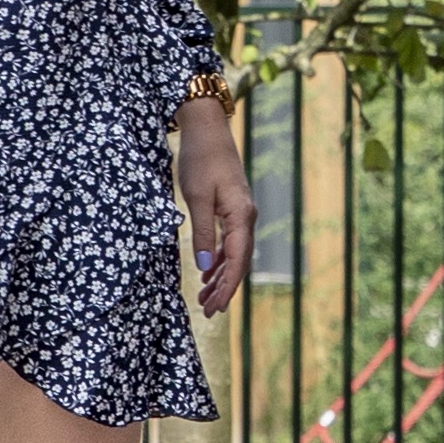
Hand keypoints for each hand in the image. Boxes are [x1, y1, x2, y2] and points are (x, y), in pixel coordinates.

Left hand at [175, 93, 254, 314]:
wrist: (208, 131)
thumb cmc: (201, 161)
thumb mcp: (197, 198)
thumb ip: (201, 233)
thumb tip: (203, 267)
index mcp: (241, 216)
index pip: (237, 261)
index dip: (228, 287)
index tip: (217, 307)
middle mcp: (246, 217)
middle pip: (239, 262)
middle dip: (224, 288)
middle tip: (209, 311)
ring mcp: (241, 213)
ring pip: (234, 254)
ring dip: (221, 276)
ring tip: (206, 298)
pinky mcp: (232, 209)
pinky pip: (229, 242)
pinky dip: (219, 259)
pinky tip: (207, 272)